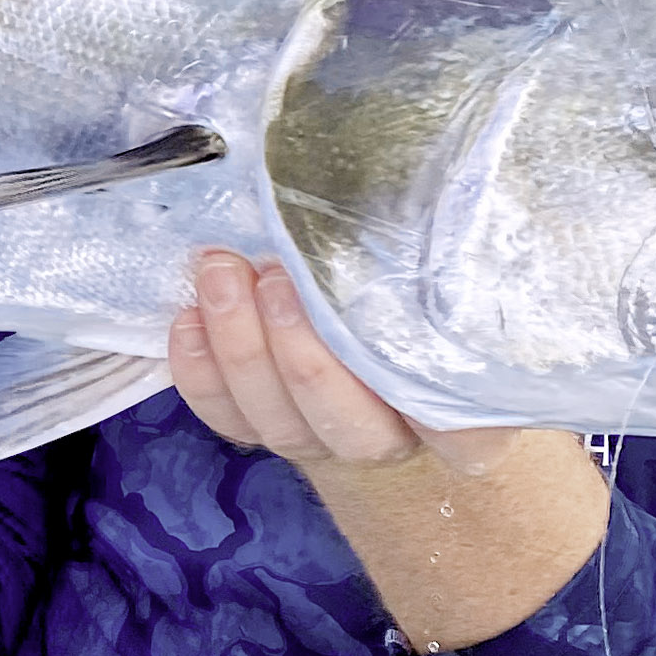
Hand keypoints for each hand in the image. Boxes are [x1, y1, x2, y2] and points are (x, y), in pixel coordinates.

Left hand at [170, 250, 606, 651]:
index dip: (436, 407)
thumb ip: (466, 277)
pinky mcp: (263, 427)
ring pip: (275, 419)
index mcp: (463, 425)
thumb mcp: (468, 295)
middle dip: (303, 353)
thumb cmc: (436, 311)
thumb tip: (449, 212)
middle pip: (346, 425)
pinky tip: (186, 316)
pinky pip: (226, 416)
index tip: (407, 341)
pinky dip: (199, 371)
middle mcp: (387, 442)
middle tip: (281, 277)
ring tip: (223, 269)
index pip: (464, 435)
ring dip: (240, 344)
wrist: (386, 357)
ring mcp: (318, 440)